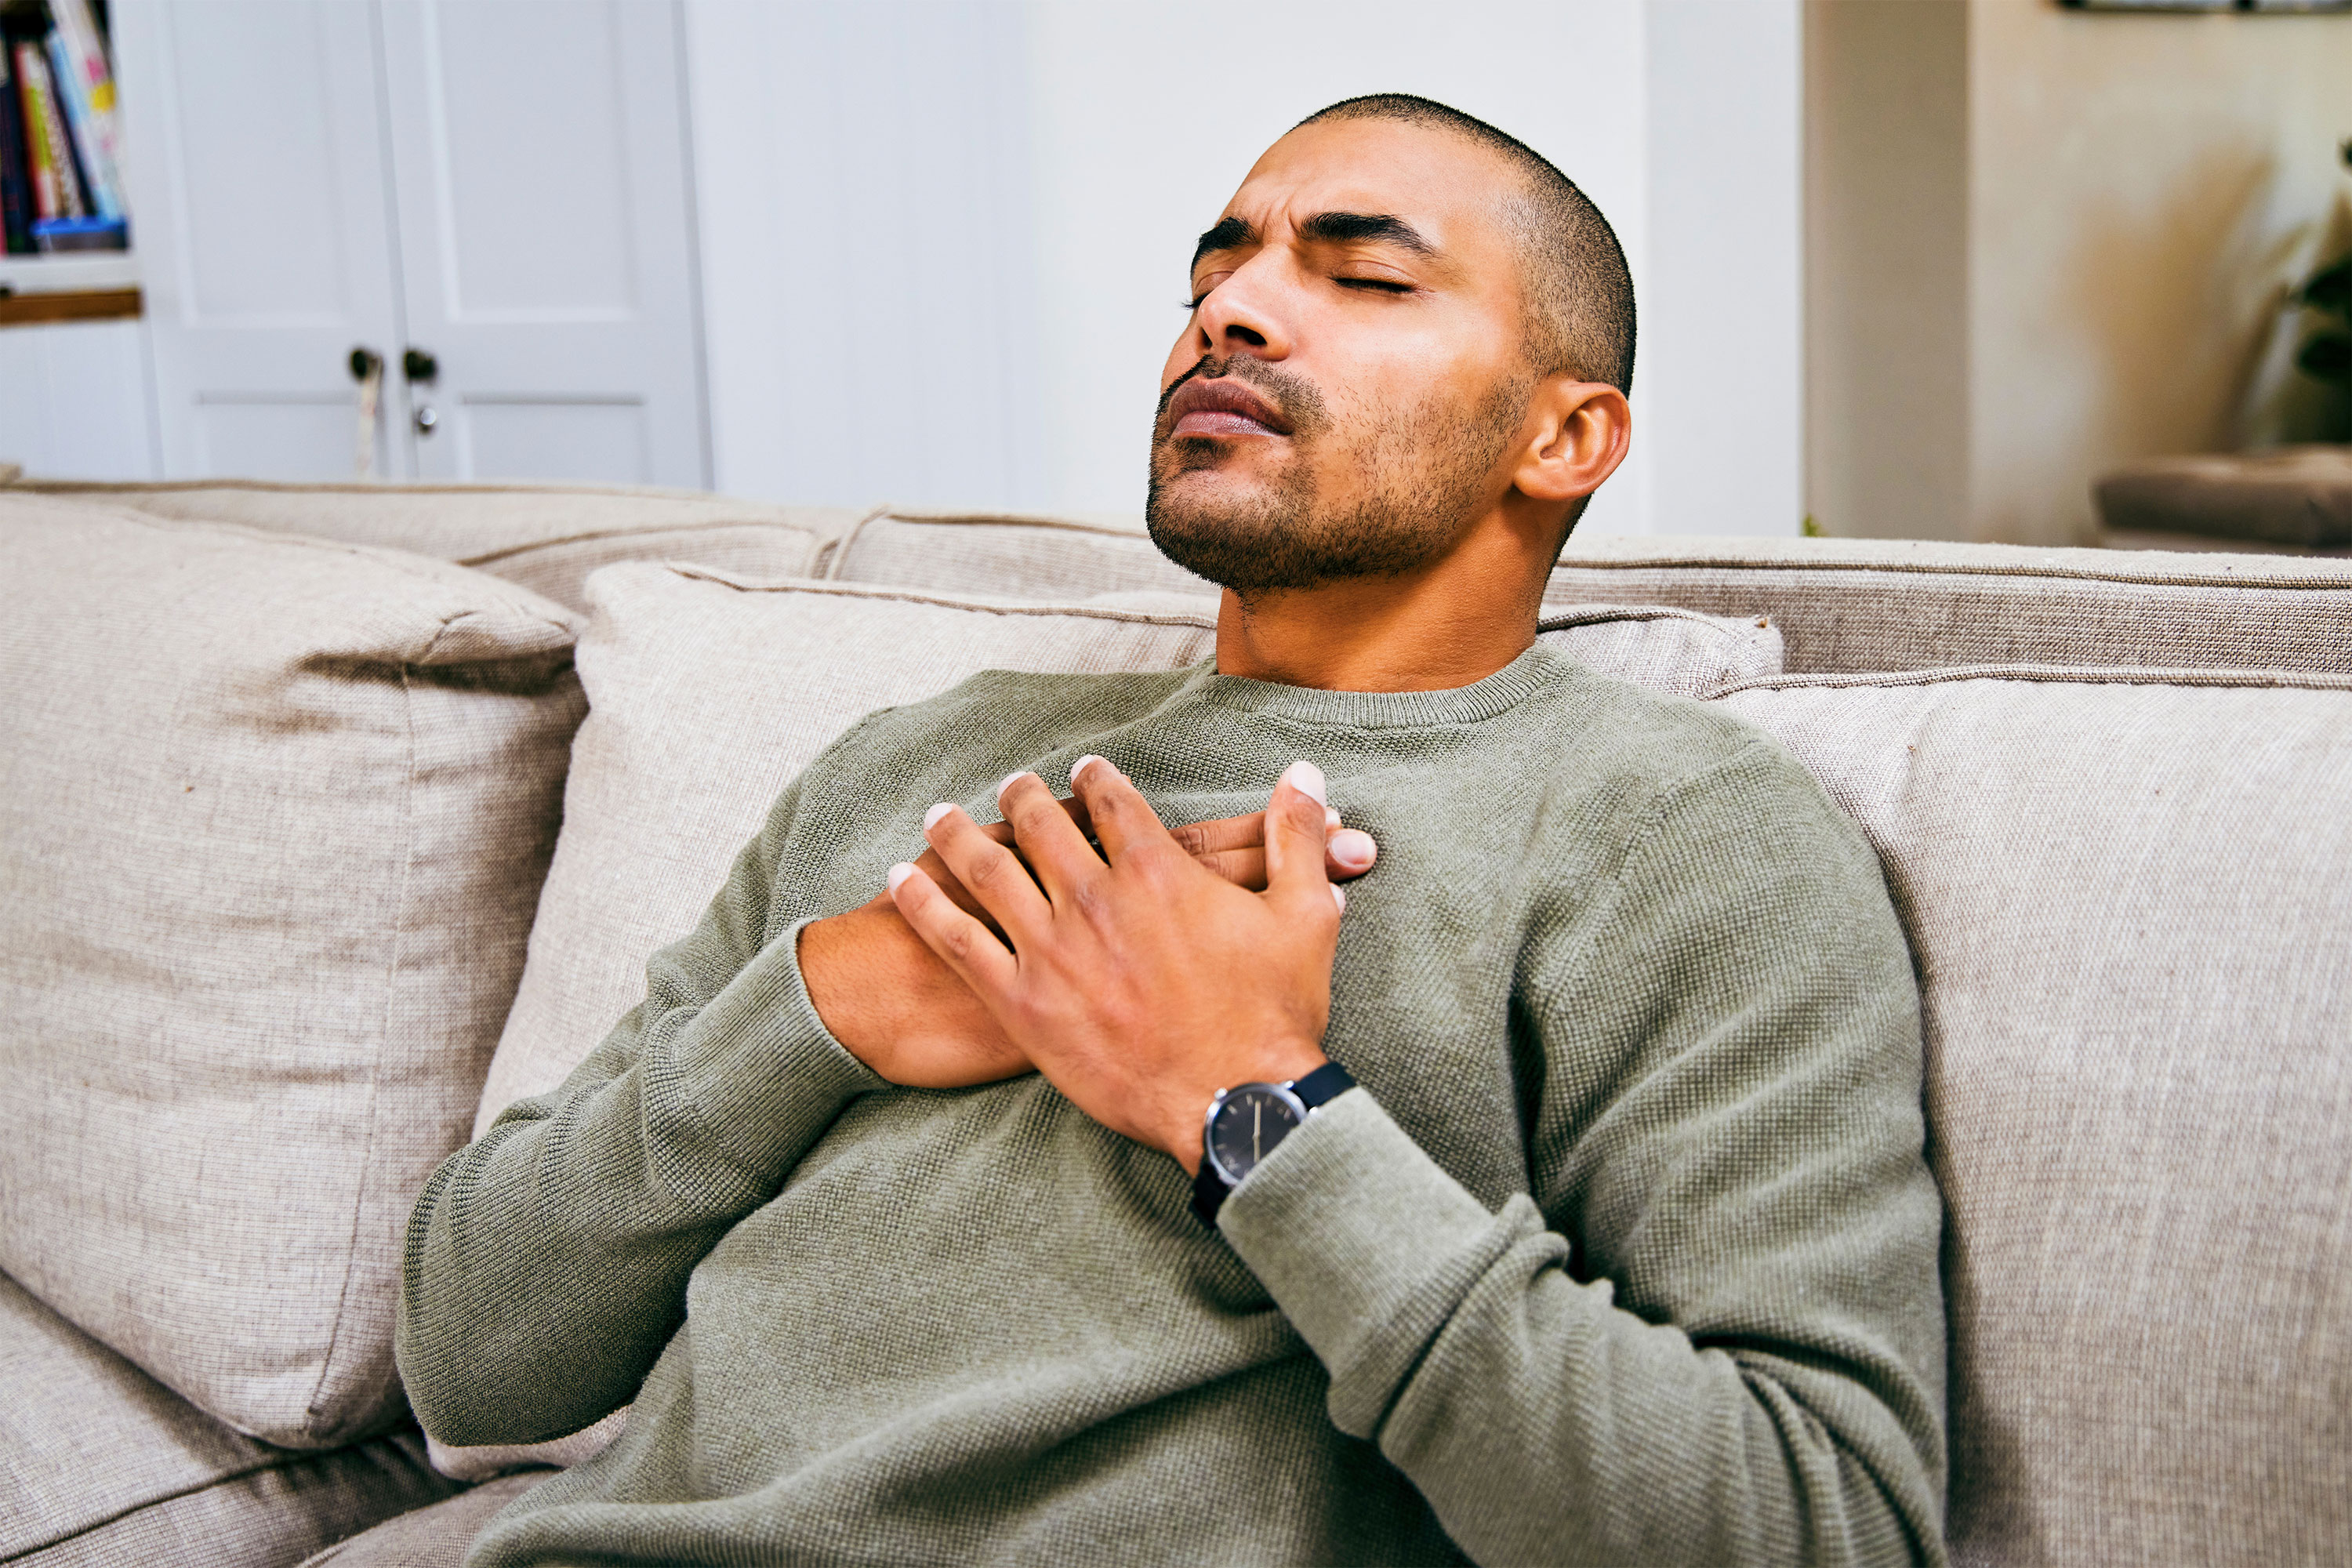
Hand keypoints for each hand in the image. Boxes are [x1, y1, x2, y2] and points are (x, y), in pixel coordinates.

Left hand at [886, 756, 1343, 1172]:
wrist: (1236, 1103)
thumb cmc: (1274, 1015)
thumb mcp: (1306, 915)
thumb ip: (1296, 836)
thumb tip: (1305, 772)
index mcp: (1158, 871)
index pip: (1114, 803)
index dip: (1095, 780)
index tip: (1081, 770)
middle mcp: (1095, 898)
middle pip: (1043, 825)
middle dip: (1023, 797)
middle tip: (1010, 785)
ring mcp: (1053, 950)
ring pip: (989, 870)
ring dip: (959, 833)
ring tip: (941, 815)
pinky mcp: (1022, 1003)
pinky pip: (957, 941)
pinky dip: (923, 903)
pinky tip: (901, 878)